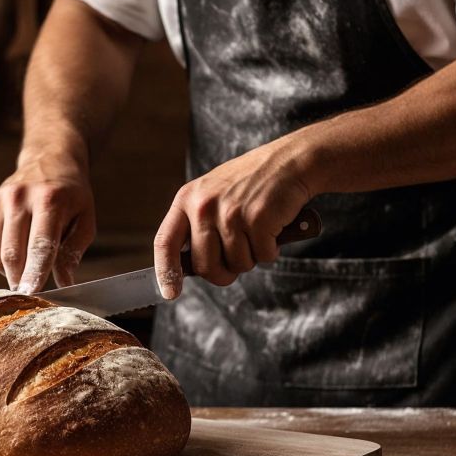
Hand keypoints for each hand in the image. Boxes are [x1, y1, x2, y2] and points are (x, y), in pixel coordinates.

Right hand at [0, 153, 95, 292]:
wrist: (48, 160)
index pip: (40, 245)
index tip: (31, 294)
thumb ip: (73, 251)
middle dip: (20, 280)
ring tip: (27, 269)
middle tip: (30, 293)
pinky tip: (16, 253)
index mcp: (49, 199)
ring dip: (11, 272)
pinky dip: (0, 260)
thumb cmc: (71, 196)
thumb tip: (63, 283)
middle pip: (13, 253)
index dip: (35, 273)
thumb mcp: (84, 219)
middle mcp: (19, 197)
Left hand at [154, 136, 315, 298]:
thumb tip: (186, 269)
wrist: (290, 162)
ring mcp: (230, 212)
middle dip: (224, 272)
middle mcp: (204, 206)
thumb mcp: (212, 195)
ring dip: (252, 257)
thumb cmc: (251, 183)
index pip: (165, 243)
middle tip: (239, 257)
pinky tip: (273, 228)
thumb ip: (197, 227)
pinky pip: (263, 256)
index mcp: (186, 199)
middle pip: (204, 266)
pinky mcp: (257, 219)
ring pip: (237, 264)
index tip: (170, 293)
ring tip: (257, 231)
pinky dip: (271, 249)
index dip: (166, 272)